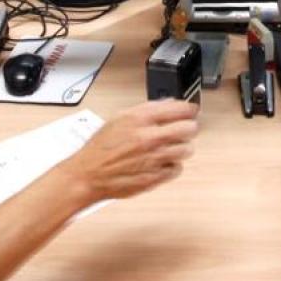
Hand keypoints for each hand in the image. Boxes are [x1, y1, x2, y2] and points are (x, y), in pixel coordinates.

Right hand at [64, 100, 199, 202]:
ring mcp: (154, 158)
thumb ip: (147, 110)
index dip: (189, 109)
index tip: (191, 111)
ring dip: (181, 148)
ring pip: (187, 149)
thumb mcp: (119, 118)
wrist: (89, 175)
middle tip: (184, 130)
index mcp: (140, 119)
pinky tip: (161, 162)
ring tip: (170, 148)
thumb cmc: (101, 148)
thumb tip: (169, 104)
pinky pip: (177, 168)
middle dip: (188, 128)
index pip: (180, 109)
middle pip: (190, 129)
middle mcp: (149, 137)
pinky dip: (172, 165)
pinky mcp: (155, 177)